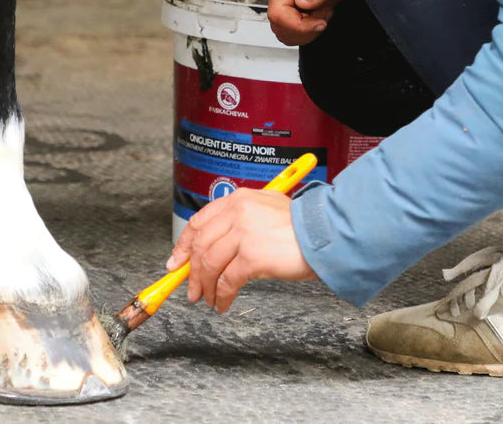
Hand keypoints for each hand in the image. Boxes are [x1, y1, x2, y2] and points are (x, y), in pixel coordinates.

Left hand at [166, 188, 316, 312]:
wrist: (325, 234)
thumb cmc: (302, 226)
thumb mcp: (267, 209)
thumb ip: (240, 221)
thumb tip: (214, 248)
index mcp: (238, 200)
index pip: (199, 222)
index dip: (184, 245)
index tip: (177, 262)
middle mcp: (237, 213)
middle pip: (202, 246)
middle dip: (193, 273)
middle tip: (192, 290)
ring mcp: (243, 234)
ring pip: (210, 265)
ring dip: (206, 287)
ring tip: (209, 300)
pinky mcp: (252, 257)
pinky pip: (226, 281)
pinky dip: (221, 296)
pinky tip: (224, 303)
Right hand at [267, 0, 356, 45]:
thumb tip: (302, 2)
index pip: (278, 13)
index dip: (298, 25)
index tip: (320, 24)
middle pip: (278, 24)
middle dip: (304, 29)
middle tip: (323, 15)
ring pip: (283, 31)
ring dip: (306, 31)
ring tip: (320, 14)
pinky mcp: (286, 9)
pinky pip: (289, 30)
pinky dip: (305, 31)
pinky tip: (316, 17)